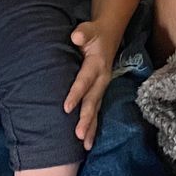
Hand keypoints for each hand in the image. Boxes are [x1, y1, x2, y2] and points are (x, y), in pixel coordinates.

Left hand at [62, 21, 118, 149]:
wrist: (109, 35)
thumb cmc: (94, 34)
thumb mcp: (89, 30)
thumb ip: (83, 33)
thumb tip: (76, 37)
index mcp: (97, 64)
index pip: (85, 81)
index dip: (76, 93)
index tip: (66, 108)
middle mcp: (102, 79)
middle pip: (93, 101)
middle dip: (86, 119)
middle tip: (78, 135)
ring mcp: (102, 87)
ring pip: (96, 110)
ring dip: (91, 127)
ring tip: (85, 145)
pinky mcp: (100, 92)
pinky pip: (97, 111)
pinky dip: (93, 127)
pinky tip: (87, 142)